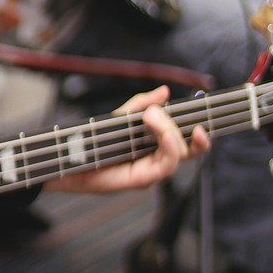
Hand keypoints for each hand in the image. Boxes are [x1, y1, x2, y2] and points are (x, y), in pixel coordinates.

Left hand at [46, 86, 209, 193]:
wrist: (70, 160)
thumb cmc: (93, 141)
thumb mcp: (120, 117)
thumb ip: (142, 104)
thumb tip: (164, 92)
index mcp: (156, 147)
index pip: (189, 144)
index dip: (201, 135)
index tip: (202, 117)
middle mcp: (158, 161)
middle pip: (190, 148)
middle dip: (181, 126)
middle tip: (155, 112)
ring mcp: (152, 172)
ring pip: (179, 153)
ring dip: (169, 130)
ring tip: (150, 117)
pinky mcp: (143, 180)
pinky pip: (167, 164)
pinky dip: (169, 146)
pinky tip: (162, 133)